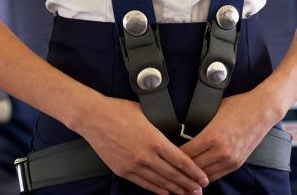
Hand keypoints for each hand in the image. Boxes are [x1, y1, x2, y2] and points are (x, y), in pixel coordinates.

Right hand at [70, 97, 208, 194]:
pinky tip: (166, 192)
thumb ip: (161, 126)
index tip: (204, 179)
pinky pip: (144, 184)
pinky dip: (157, 189)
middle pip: (173, 175)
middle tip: (199, 191)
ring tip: (186, 194)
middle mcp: (146, 156)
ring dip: (175, 190)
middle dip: (188, 184)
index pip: (181, 161)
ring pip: (160, 182)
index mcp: (155, 140)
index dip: (194, 172)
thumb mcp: (146, 113)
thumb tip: (175, 130)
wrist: (93, 117)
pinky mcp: (122, 170)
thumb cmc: (119, 110)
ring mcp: (133, 165)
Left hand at [179, 91, 280, 181]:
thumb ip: (199, 123)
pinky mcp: (237, 163)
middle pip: (193, 167)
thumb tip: (183, 129)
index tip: (164, 155)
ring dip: (192, 177)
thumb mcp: (213, 111)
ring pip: (204, 175)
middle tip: (169, 168)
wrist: (263, 110)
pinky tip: (197, 177)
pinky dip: (205, 177)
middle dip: (180, 169)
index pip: (185, 153)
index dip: (173, 156)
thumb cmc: (238, 106)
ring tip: (180, 177)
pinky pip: (217, 175)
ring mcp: (230, 159)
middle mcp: (221, 151)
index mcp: (212, 136)